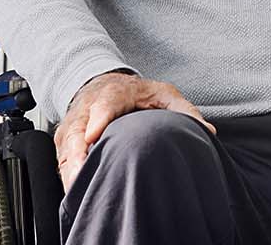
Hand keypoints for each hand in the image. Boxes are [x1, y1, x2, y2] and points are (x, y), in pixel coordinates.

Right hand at [55, 72, 214, 188]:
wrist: (106, 84)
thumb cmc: (138, 93)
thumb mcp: (164, 94)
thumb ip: (184, 110)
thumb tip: (207, 131)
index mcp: (115, 93)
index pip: (104, 104)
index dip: (98, 119)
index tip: (93, 136)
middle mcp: (89, 107)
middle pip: (77, 128)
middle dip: (77, 150)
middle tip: (81, 171)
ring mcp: (75, 122)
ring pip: (66, 145)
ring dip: (69, 166)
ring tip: (77, 185)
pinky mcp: (67, 138)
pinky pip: (62, 157)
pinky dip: (67, 172)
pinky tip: (75, 186)